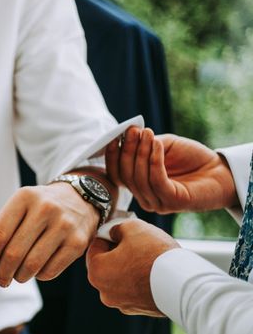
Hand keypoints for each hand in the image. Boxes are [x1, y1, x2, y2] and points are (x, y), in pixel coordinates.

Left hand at [0, 182, 98, 286]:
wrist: (79, 200)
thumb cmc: (37, 210)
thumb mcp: (14, 211)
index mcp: (24, 197)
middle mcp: (45, 208)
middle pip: (13, 253)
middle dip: (2, 273)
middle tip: (0, 279)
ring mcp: (64, 225)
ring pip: (32, 265)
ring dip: (19, 277)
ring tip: (17, 276)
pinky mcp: (78, 242)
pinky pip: (50, 271)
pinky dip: (38, 276)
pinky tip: (36, 271)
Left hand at [86, 219, 178, 316]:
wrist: (183, 283)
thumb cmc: (155, 254)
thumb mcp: (133, 227)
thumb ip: (118, 228)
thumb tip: (115, 233)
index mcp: (96, 271)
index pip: (96, 246)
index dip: (109, 234)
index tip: (122, 231)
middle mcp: (103, 291)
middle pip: (106, 264)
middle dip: (118, 252)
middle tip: (136, 242)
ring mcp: (120, 303)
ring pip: (120, 278)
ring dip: (129, 267)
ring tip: (147, 257)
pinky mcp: (137, 309)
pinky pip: (133, 289)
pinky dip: (139, 280)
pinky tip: (153, 272)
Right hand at [105, 128, 237, 212]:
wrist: (220, 171)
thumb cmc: (191, 158)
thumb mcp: (162, 146)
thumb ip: (143, 145)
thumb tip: (124, 135)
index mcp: (139, 186)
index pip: (116, 174)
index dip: (113, 156)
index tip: (116, 136)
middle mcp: (144, 198)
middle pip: (125, 176)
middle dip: (127, 151)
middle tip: (132, 131)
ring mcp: (157, 202)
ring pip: (139, 178)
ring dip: (141, 153)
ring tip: (148, 134)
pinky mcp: (171, 202)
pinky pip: (157, 180)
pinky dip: (155, 160)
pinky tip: (158, 144)